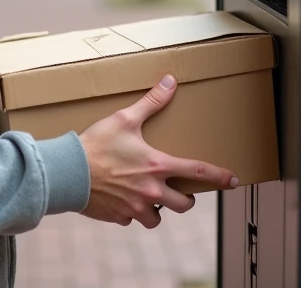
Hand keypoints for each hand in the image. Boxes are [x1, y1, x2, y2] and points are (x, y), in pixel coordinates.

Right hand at [78, 74, 237, 228]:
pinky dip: (131, 212)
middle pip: (184, 204)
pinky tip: (122, 200)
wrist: (68, 172)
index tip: (233, 181)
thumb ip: (151, 102)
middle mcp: (152, 191)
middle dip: (186, 199)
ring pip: (158, 219)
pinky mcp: (119, 217)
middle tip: (181, 191)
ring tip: (150, 198)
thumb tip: (170, 81)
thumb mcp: (125, 118)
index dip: (220, 176)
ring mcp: (136, 208)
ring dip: (158, 210)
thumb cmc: (96, 144)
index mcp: (158, 166)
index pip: (199, 171)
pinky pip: (132, 220)